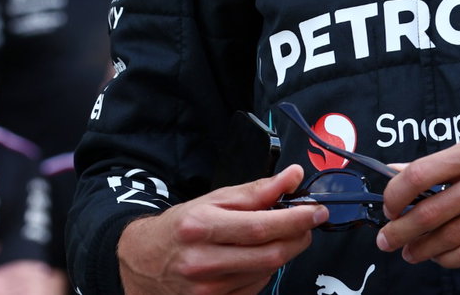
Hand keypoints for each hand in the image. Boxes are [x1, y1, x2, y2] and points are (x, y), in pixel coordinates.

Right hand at [118, 165, 327, 294]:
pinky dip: (265, 271)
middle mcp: (203, 260)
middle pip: (270, 254)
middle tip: (308, 223)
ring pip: (266, 273)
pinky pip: (255, 288)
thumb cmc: (180, 228)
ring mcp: (208, 289)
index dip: (296, 219)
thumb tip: (292, 177)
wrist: (142, 262)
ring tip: (277, 236)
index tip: (316, 211)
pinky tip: (256, 258)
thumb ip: (256, 190)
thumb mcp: (213, 199)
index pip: (261, 226)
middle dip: (298, 237)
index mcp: (201, 226)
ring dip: (282, 252)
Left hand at [375, 138, 459, 267]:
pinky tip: (441, 257)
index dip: (395, 195)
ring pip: (449, 237)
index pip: (420, 173)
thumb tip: (397, 172)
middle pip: (430, 211)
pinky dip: (450, 259)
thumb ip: (445, 165)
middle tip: (387, 239)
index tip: (387, 207)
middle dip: (401, 230)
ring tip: (411, 252)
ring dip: (423, 249)